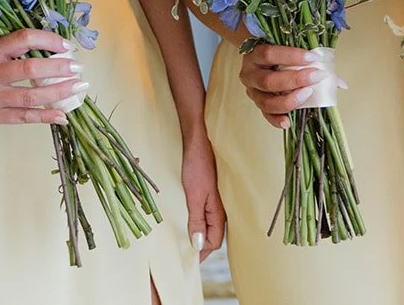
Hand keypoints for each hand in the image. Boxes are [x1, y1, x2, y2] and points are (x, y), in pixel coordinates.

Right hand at [0, 29, 82, 125]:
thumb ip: (14, 51)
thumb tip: (54, 52)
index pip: (23, 39)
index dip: (48, 40)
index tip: (67, 46)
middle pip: (30, 69)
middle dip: (59, 69)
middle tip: (78, 68)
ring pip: (30, 96)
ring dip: (58, 93)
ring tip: (78, 88)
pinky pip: (22, 117)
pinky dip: (45, 117)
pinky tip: (62, 115)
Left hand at [180, 130, 224, 259]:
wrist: (198, 142)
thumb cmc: (197, 167)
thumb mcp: (194, 196)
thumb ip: (197, 221)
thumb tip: (198, 245)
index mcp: (219, 211)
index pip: (214, 241)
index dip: (202, 252)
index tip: (188, 260)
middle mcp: (220, 209)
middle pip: (213, 236)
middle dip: (201, 246)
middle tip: (183, 254)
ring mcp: (214, 201)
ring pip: (209, 226)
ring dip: (198, 235)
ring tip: (183, 241)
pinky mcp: (208, 194)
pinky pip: (205, 216)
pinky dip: (197, 223)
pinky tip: (188, 223)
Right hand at [239, 43, 330, 127]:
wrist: (259, 60)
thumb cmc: (278, 54)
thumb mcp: (291, 51)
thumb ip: (314, 61)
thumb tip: (340, 83)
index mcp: (255, 54)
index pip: (270, 54)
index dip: (291, 56)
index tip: (313, 57)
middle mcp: (250, 74)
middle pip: (269, 80)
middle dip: (295, 80)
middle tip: (316, 76)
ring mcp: (252, 91)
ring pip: (266, 101)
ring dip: (288, 100)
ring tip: (307, 95)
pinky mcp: (257, 104)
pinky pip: (266, 115)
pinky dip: (276, 120)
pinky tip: (288, 122)